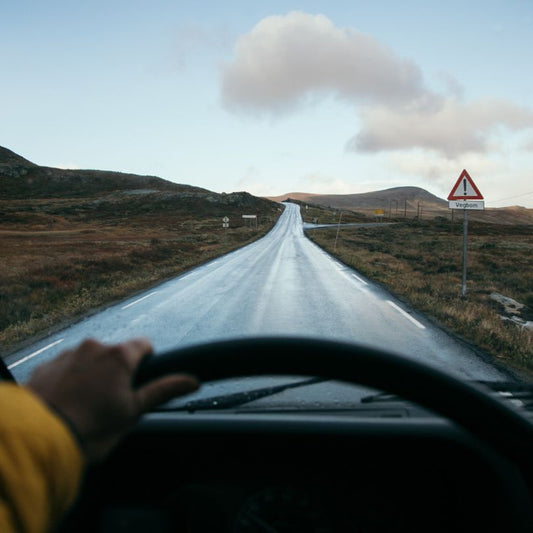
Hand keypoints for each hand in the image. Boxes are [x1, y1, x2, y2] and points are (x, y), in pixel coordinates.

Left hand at [28, 338, 198, 461]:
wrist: (40, 440)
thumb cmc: (91, 428)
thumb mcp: (133, 412)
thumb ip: (163, 391)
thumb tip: (193, 381)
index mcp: (119, 356)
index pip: (143, 344)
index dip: (146, 362)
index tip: (139, 381)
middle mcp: (93, 347)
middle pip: (115, 354)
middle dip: (116, 373)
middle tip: (111, 402)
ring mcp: (67, 355)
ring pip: (89, 360)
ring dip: (91, 375)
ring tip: (85, 406)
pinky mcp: (45, 367)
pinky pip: (65, 368)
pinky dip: (69, 381)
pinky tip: (66, 404)